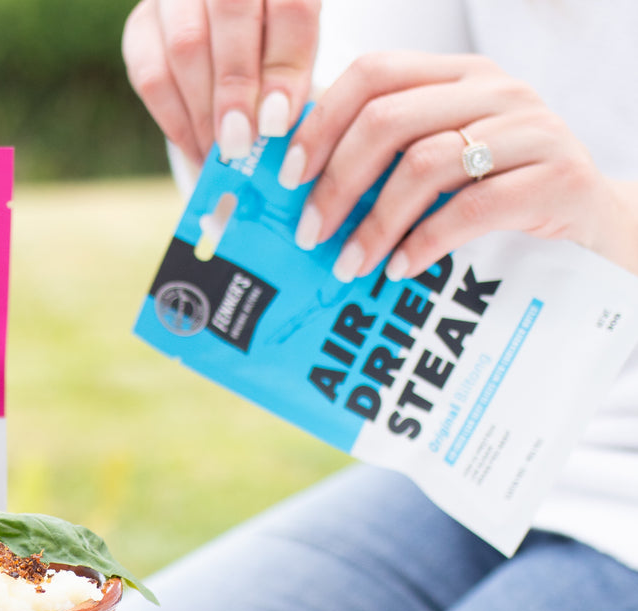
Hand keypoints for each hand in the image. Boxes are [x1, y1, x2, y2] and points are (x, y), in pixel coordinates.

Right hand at [122, 0, 320, 169]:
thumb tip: (274, 133)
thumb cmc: (272, 51)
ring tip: (220, 153)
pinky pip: (151, 75)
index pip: (289, 8)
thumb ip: (288, 81)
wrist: (221, 38)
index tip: (277, 123)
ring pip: (185, 45)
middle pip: (232, 15)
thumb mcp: (292, 55)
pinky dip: (176, 120)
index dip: (284, 66)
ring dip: (204, 110)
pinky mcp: (141, 25)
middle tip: (240, 144)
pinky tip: (197, 149)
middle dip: (236, 88)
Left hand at [282, 51, 637, 279]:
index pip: (372, 73)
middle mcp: (495, 90)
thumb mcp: (443, 158)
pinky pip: (471, 208)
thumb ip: (387, 152)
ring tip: (349, 264)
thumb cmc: (499, 191)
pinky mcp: (556, 178)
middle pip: (388, 119)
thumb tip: (296, 179)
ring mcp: (530, 130)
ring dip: (374, 223)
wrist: (594, 222)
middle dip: (336, 182)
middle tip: (309, 233)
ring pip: (424, 164)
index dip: (320, 123)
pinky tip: (399, 267)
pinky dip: (424, 242)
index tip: (287, 177)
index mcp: (456, 75)